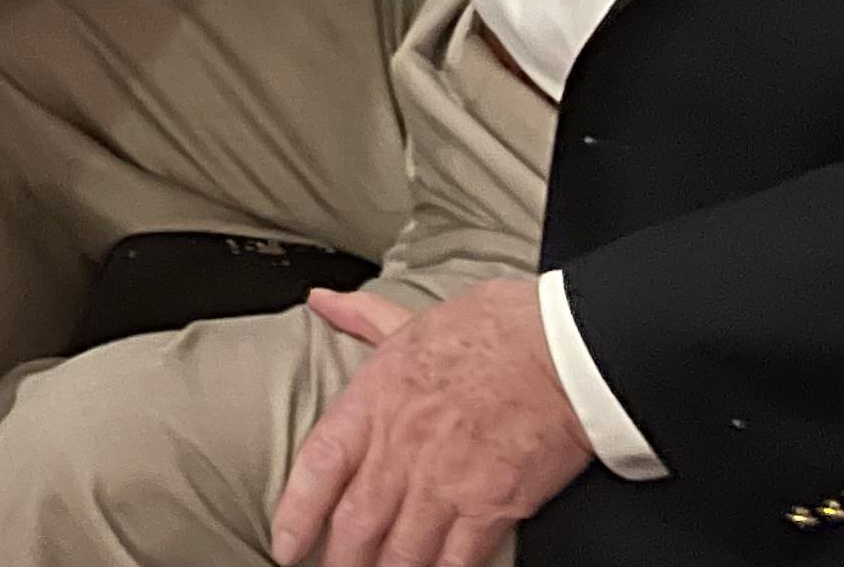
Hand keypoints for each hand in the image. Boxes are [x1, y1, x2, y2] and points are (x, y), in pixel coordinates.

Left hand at [270, 279, 591, 566]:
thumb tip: (322, 302)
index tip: (283, 543)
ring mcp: (445, 483)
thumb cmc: (491, 331)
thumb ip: (361, 319)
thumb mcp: (410, 321)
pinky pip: (456, 561)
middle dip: (338, 559)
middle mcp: (402, 449)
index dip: (295, 512)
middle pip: (355, 522)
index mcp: (374, 401)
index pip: (319, 466)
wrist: (560, 351)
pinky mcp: (491, 508)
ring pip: (401, 552)